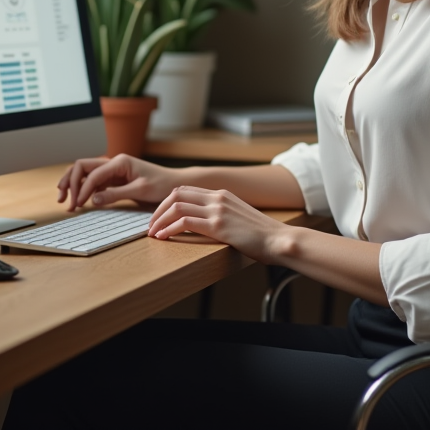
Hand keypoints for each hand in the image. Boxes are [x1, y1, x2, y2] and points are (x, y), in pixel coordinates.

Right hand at [57, 154, 176, 210]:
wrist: (174, 183)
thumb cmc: (162, 184)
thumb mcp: (140, 190)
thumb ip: (116, 194)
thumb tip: (93, 200)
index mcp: (120, 162)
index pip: (92, 173)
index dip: (81, 189)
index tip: (77, 204)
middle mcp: (113, 162)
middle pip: (81, 167)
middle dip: (69, 182)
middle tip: (63, 200)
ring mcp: (112, 170)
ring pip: (84, 173)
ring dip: (73, 184)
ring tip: (65, 200)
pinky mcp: (114, 178)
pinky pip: (93, 182)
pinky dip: (83, 190)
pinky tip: (79, 201)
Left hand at [147, 186, 290, 262]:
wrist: (278, 239)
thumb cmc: (261, 235)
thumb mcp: (239, 216)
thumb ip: (222, 214)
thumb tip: (206, 223)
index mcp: (222, 194)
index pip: (186, 190)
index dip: (168, 202)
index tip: (160, 215)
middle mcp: (218, 197)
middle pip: (176, 195)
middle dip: (158, 209)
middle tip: (151, 224)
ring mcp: (217, 210)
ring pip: (177, 207)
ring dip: (160, 220)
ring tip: (153, 232)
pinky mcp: (218, 225)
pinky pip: (185, 222)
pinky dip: (169, 229)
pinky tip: (164, 237)